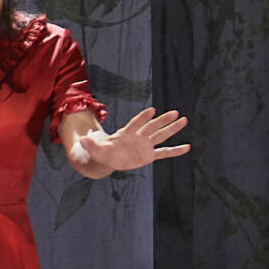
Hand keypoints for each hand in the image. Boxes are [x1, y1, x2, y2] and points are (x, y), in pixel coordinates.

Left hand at [71, 107, 190, 177]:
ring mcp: (145, 145)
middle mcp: (138, 137)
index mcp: (126, 133)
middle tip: (175, 113)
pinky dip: (175, 151)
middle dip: (162, 121)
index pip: (135, 123)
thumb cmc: (102, 151)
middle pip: (152, 127)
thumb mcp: (95, 149)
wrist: (108, 158)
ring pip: (160, 136)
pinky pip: (163, 152)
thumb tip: (82, 140)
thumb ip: (91, 145)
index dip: (142, 118)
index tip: (152, 110)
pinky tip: (187, 147)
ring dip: (172, 129)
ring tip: (184, 120)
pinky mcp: (148, 155)